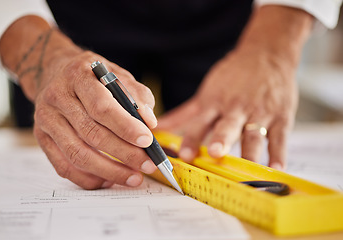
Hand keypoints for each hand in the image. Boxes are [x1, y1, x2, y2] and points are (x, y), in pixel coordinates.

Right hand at [0, 16, 157, 188]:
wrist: (54, 72)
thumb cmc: (91, 77)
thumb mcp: (116, 74)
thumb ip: (136, 95)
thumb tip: (149, 123)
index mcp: (78, 76)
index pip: (102, 107)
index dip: (126, 127)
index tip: (147, 141)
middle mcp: (57, 97)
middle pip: (91, 133)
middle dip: (124, 153)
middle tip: (148, 164)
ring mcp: (46, 119)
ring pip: (77, 154)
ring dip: (109, 171)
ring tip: (134, 177)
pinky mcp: (41, 138)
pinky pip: (64, 167)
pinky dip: (89, 178)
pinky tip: (109, 180)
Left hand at [158, 47, 296, 168]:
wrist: (266, 54)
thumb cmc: (233, 76)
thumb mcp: (206, 93)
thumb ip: (183, 114)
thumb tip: (158, 128)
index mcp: (215, 103)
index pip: (200, 123)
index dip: (192, 139)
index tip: (185, 155)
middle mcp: (236, 108)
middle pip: (227, 126)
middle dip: (221, 139)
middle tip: (215, 153)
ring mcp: (260, 113)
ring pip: (254, 134)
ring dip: (250, 150)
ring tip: (247, 167)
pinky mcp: (281, 117)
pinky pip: (280, 138)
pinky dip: (279, 154)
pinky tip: (276, 169)